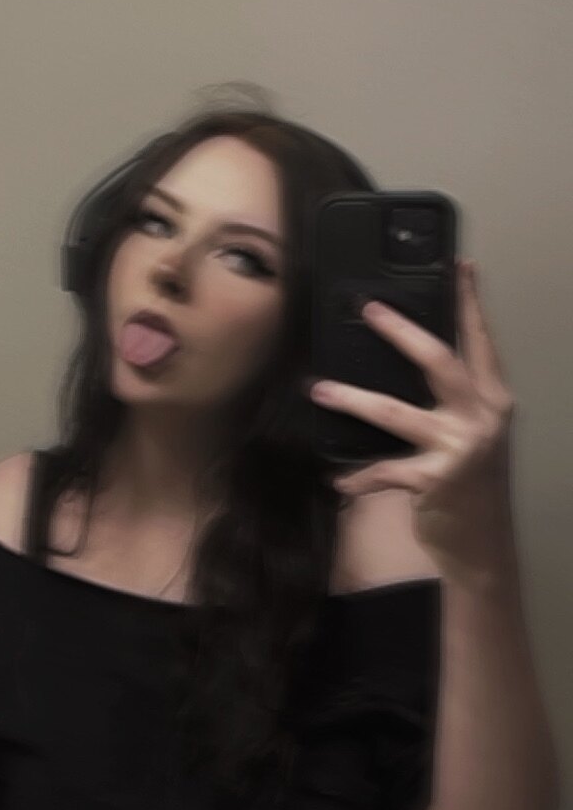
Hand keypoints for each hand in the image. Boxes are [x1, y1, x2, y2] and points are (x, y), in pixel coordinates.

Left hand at [303, 259, 519, 591]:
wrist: (482, 544)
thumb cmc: (469, 480)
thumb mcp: (471, 431)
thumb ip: (451, 397)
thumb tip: (407, 353)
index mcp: (492, 398)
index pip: (480, 341)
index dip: (469, 302)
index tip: (457, 266)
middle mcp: (482, 417)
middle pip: (439, 362)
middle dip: (401, 332)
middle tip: (367, 309)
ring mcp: (460, 449)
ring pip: (396, 413)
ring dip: (352, 399)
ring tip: (318, 388)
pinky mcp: (436, 481)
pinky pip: (385, 471)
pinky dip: (357, 476)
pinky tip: (336, 479)